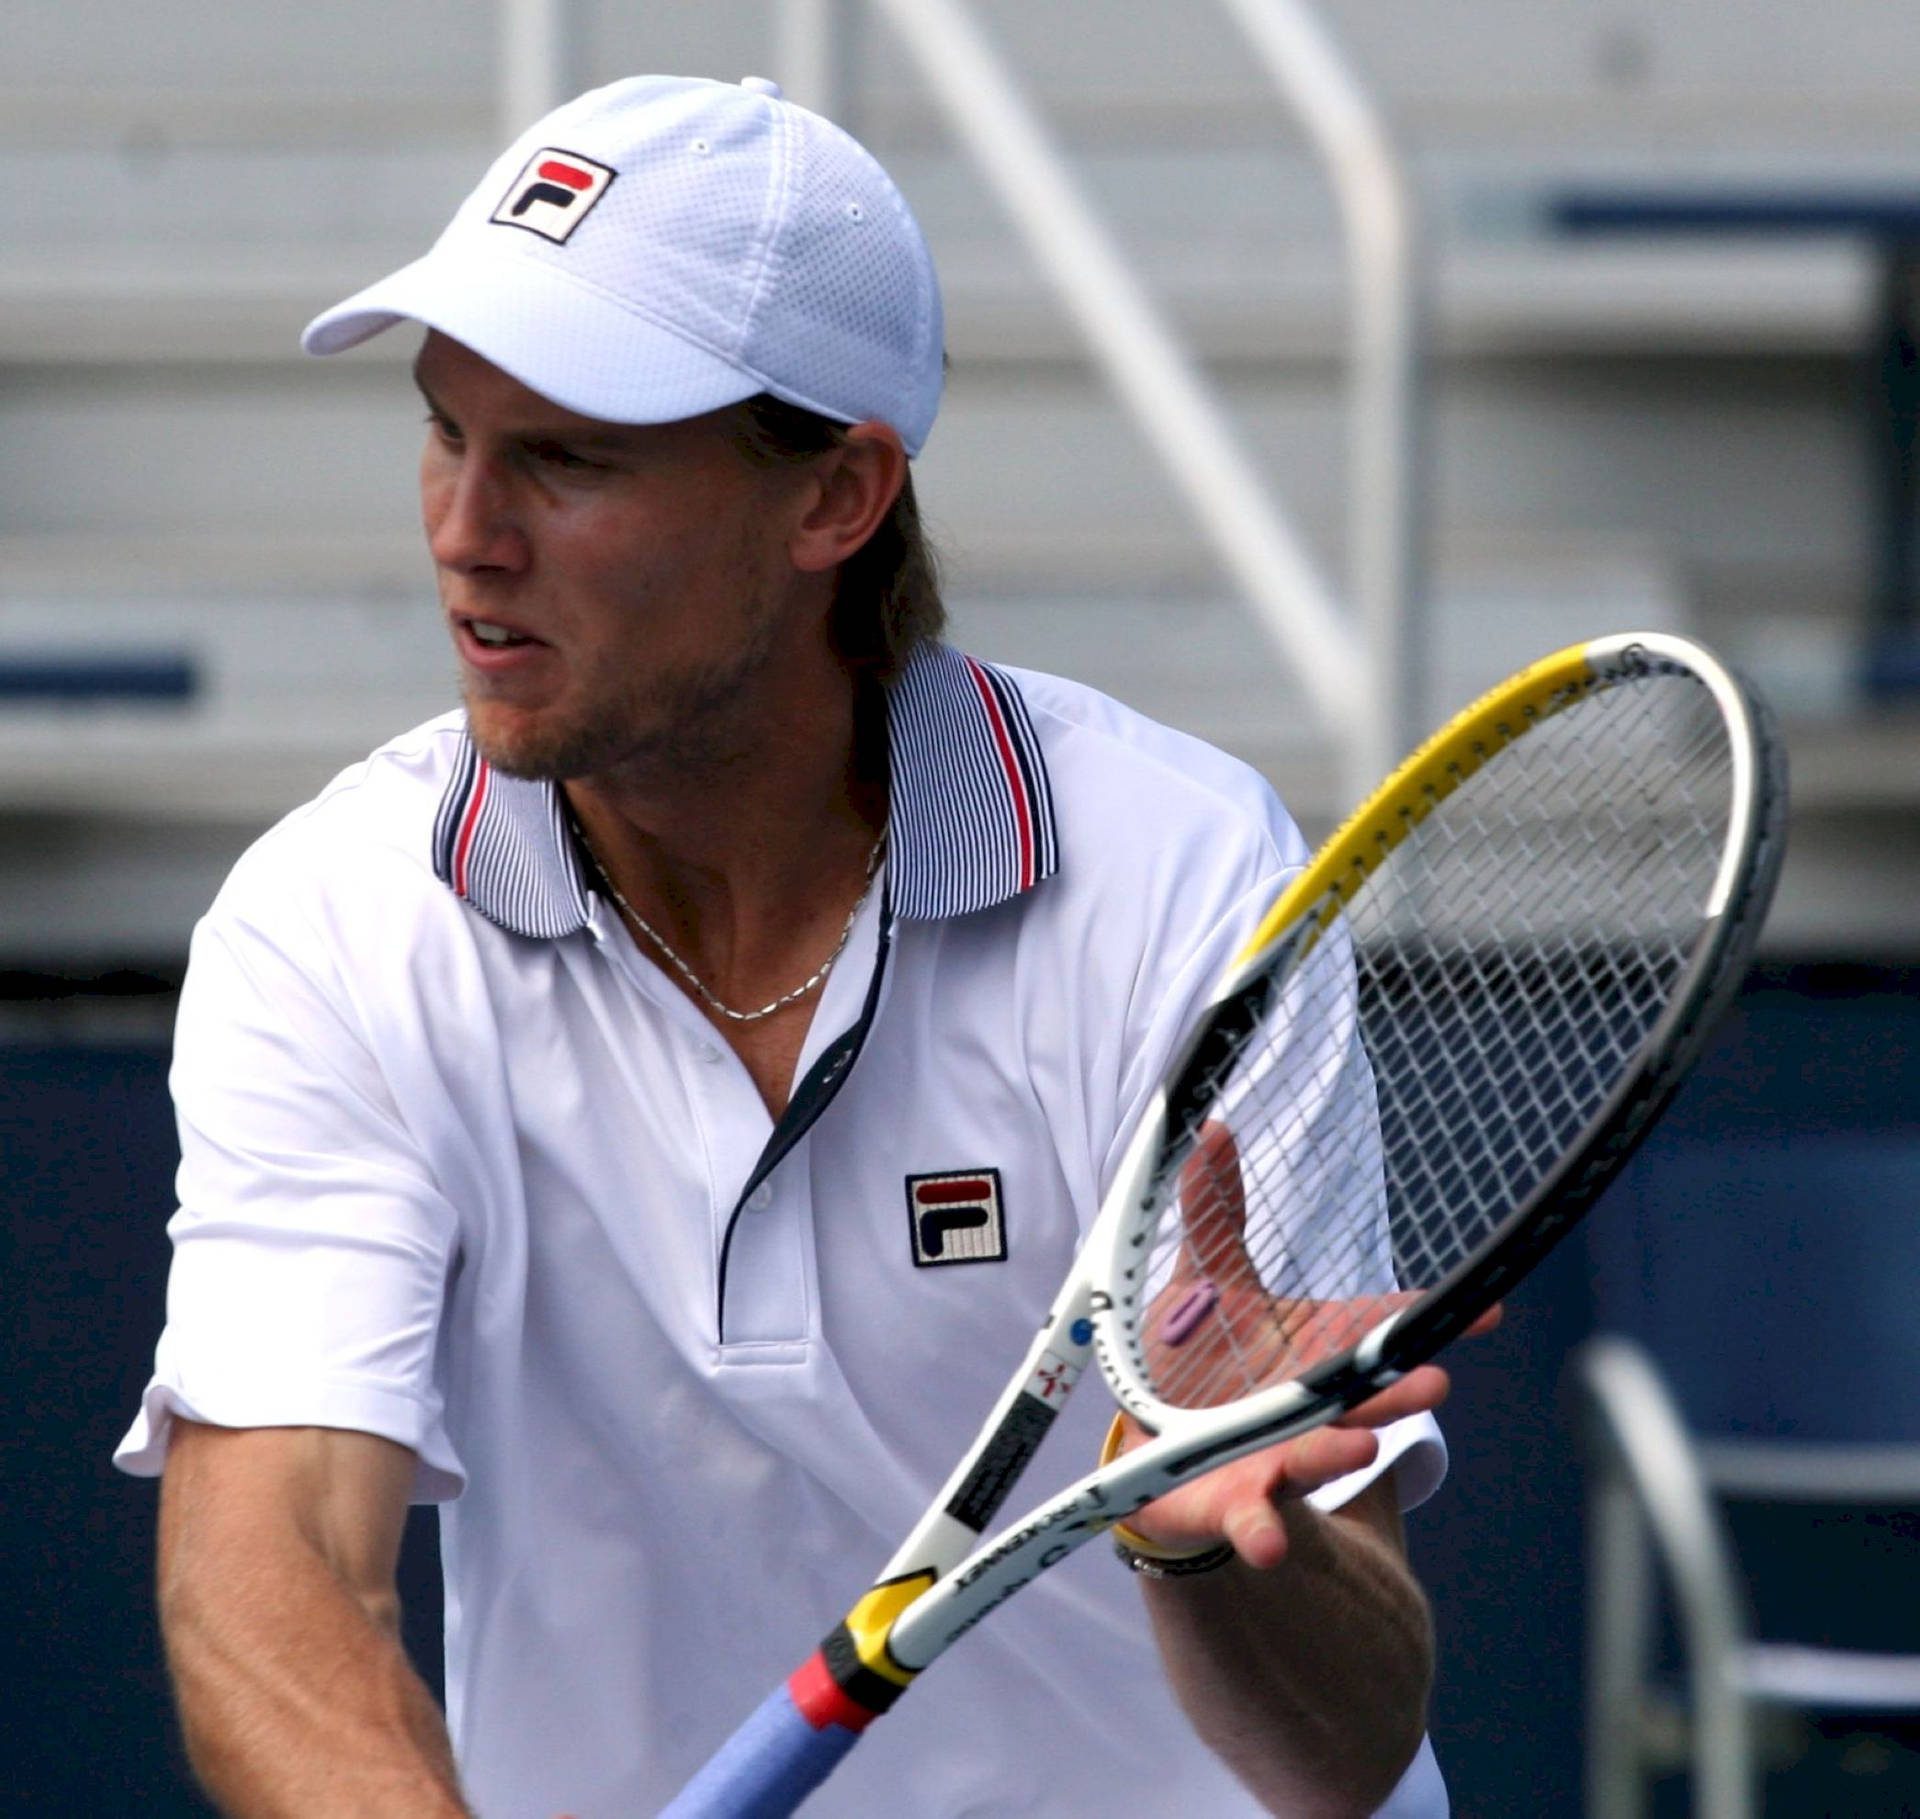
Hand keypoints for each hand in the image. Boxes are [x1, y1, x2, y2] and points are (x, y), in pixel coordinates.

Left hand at [1124, 1122, 1498, 1568]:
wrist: (1155, 1450)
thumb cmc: (1196, 1361)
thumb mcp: (1203, 1279)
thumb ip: (1215, 1211)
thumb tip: (1211, 1127)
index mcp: (1314, 1349)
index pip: (1381, 1328)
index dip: (1430, 1319)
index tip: (1489, 1309)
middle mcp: (1309, 1405)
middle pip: (1361, 1395)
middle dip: (1396, 1390)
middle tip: (1436, 1383)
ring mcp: (1278, 1456)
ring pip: (1317, 1455)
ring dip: (1339, 1451)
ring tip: (1363, 1445)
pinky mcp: (1234, 1500)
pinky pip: (1251, 1519)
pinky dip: (1263, 1530)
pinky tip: (1270, 1540)